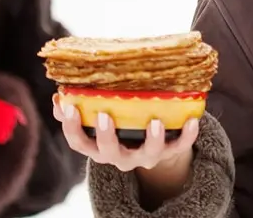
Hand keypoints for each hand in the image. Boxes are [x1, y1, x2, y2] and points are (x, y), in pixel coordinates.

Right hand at [54, 102, 197, 172]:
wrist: (152, 146)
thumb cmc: (119, 125)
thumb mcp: (98, 120)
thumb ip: (78, 110)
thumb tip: (59, 96)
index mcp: (99, 147)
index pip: (79, 143)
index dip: (71, 127)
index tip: (69, 107)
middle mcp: (120, 156)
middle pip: (109, 153)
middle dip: (106, 136)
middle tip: (104, 115)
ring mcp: (145, 156)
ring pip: (148, 154)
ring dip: (152, 139)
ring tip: (155, 121)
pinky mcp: (168, 152)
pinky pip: (179, 147)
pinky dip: (187, 135)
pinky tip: (193, 120)